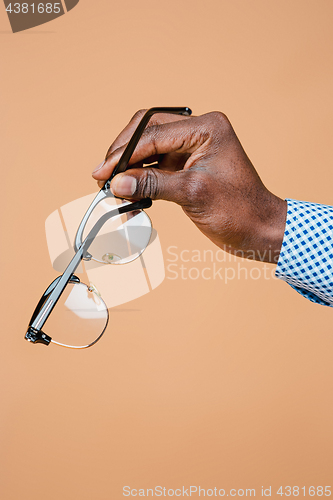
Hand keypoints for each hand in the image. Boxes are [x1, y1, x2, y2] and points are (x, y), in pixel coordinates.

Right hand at [92, 110, 286, 262]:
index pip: (154, 134)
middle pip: (147, 132)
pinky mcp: (187, 166)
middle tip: (103, 175)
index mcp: (206, 128)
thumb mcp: (193, 194)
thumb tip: (117, 183)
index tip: (102, 172)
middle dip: (124, 154)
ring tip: (112, 188)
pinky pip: (156, 167)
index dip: (125, 154)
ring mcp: (192, 149)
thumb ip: (153, 184)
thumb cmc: (239, 210)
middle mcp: (199, 132)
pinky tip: (129, 196)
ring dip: (130, 169)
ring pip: (149, 150)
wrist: (259, 229)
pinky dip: (141, 180)